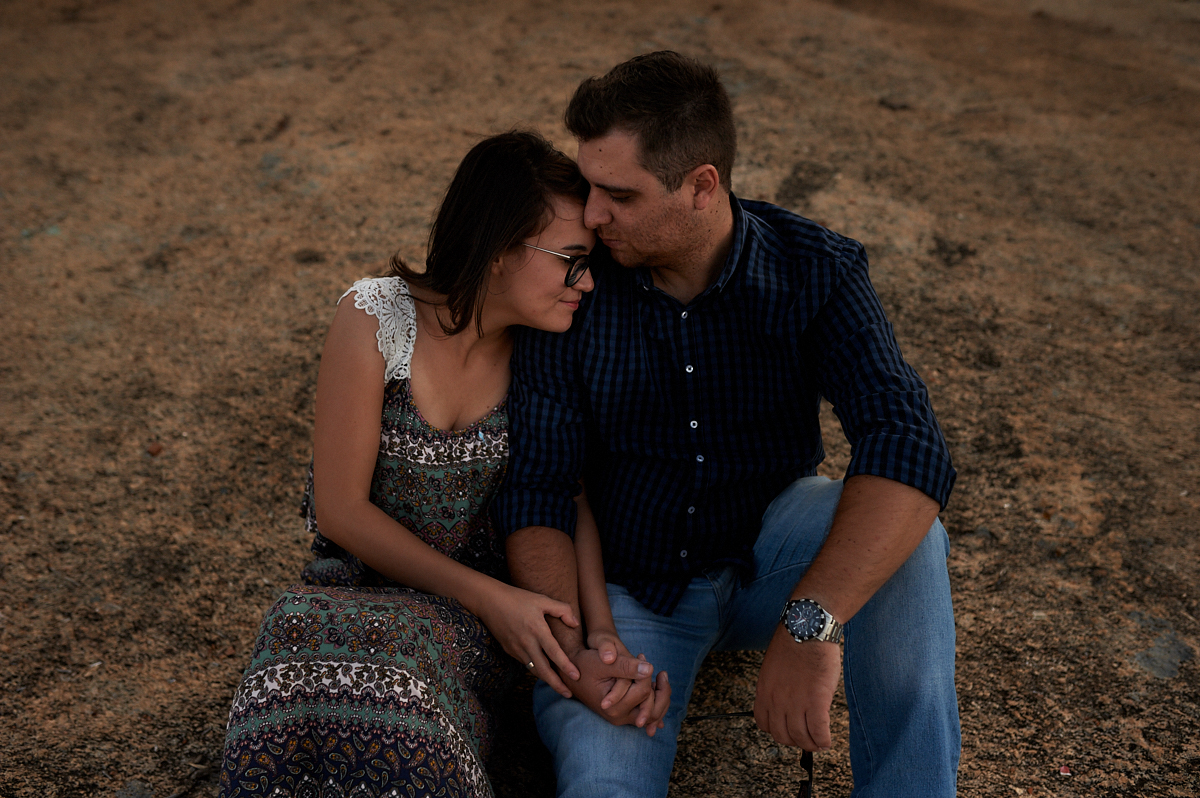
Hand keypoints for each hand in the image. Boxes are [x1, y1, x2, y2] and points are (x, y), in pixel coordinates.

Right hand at [473, 582, 580, 697]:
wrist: (490, 602)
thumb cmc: (518, 598)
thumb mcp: (542, 599)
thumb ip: (562, 610)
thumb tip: (575, 624)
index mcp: (537, 630)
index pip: (554, 653)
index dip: (566, 666)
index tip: (576, 676)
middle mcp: (526, 643)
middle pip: (543, 670)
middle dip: (556, 685)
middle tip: (569, 694)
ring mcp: (516, 649)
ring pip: (533, 669)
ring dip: (546, 679)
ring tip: (559, 686)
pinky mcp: (509, 650)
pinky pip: (525, 663)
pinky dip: (535, 669)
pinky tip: (543, 670)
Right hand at [576, 630, 671, 735]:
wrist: (572, 671)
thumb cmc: (585, 665)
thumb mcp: (603, 663)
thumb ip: (625, 666)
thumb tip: (649, 668)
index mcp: (614, 708)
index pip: (643, 693)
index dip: (647, 674)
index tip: (642, 656)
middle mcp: (619, 717)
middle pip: (653, 711)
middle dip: (662, 692)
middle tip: (662, 673)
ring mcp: (623, 716)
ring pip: (653, 714)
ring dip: (660, 696)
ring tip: (660, 677)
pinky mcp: (625, 712)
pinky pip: (647, 712)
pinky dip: (655, 700)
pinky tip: (656, 685)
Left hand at [754, 626, 840, 749]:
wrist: (807, 629)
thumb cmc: (794, 642)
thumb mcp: (773, 667)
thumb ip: (776, 687)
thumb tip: (787, 702)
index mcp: (763, 691)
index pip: (764, 724)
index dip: (777, 730)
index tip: (788, 729)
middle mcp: (776, 701)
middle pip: (782, 736)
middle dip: (795, 741)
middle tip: (807, 738)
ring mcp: (795, 703)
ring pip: (801, 738)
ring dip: (811, 744)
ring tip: (819, 741)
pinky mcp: (816, 701)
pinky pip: (818, 732)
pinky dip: (823, 740)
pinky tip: (827, 740)